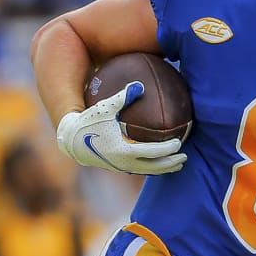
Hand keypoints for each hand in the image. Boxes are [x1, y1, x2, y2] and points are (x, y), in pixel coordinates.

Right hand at [56, 81, 186, 174]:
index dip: (168, 149)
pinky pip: (140, 169)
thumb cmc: (88, 121)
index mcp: (123, 150)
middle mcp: (123, 163)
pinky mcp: (118, 167)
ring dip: (163, 168)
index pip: (152, 152)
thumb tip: (139, 85)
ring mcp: (121, 167)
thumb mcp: (104, 108)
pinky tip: (160, 160)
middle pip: (154, 167)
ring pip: (147, 171)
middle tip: (185, 156)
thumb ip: (122, 97)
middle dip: (171, 163)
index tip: (179, 142)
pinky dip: (152, 167)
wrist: (71, 141)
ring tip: (177, 164)